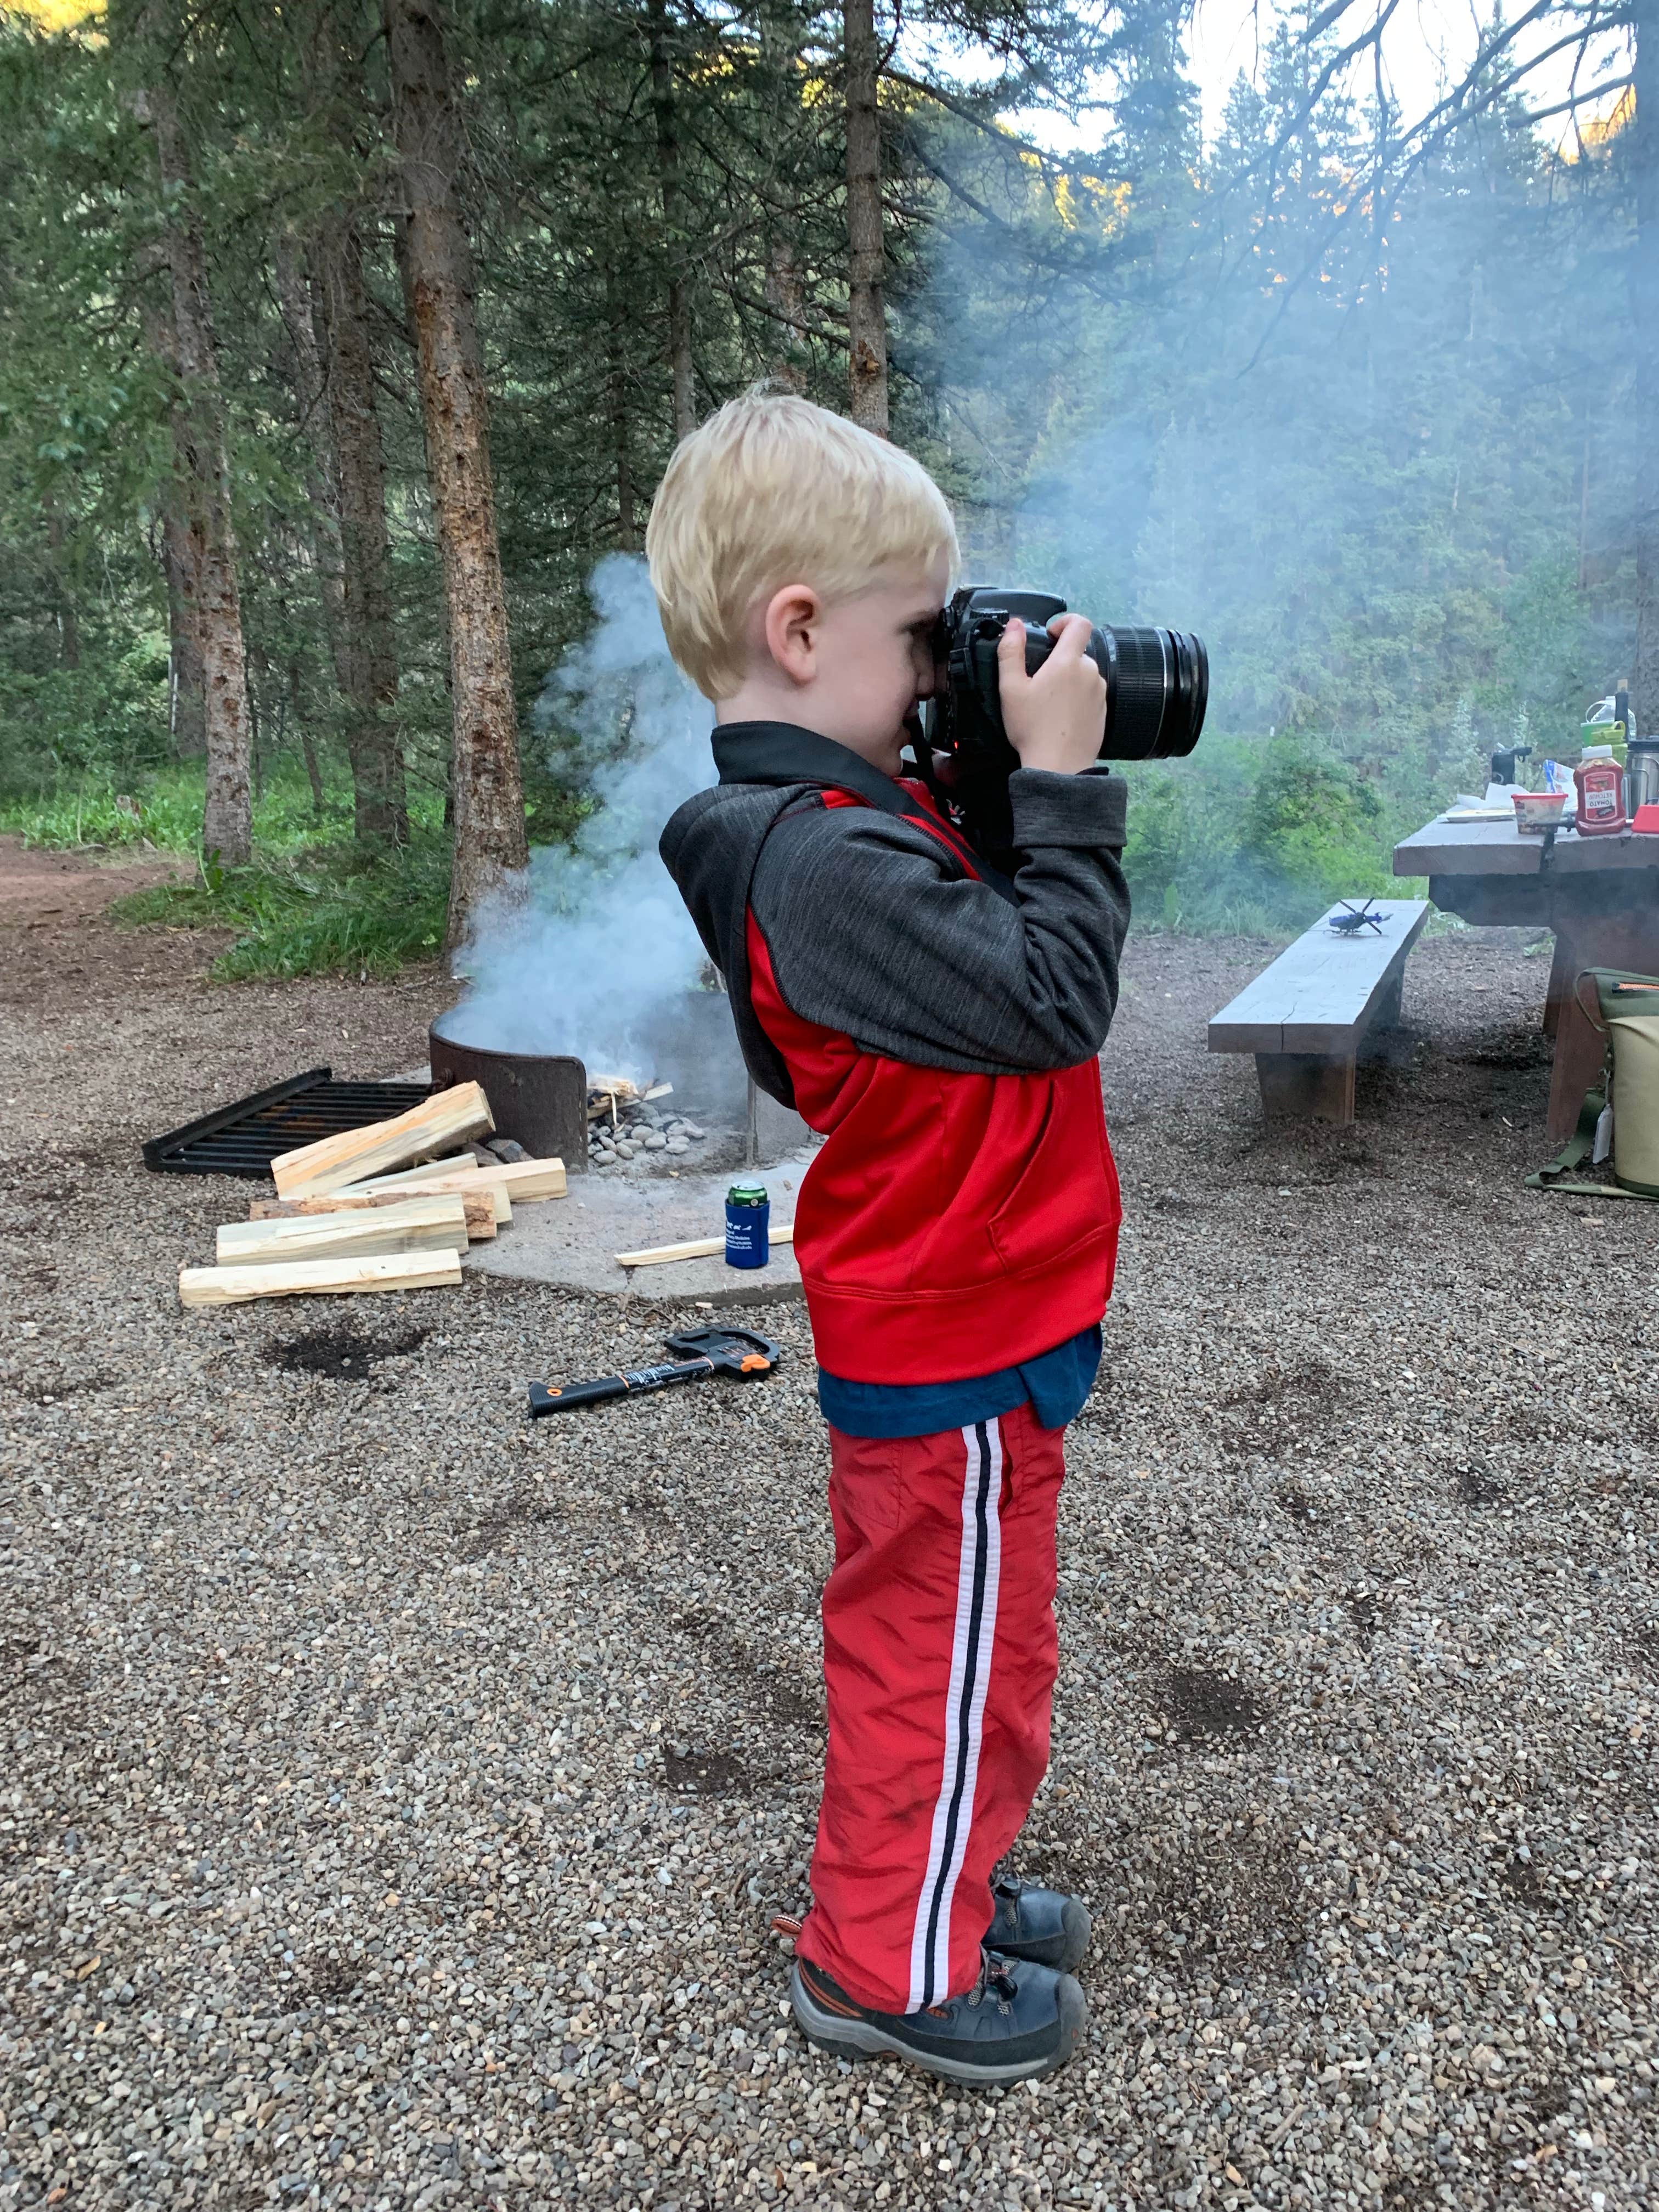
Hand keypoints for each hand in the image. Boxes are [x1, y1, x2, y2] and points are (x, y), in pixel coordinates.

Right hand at [997, 613, 1106, 774]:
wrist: (1059, 767)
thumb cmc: (1032, 728)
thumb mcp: (1011, 689)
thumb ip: (1010, 652)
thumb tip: (1014, 625)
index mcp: (1068, 662)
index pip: (1080, 623)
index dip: (1065, 621)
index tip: (1051, 635)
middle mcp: (1090, 673)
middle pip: (1078, 652)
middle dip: (1060, 659)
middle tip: (1039, 681)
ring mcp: (1099, 693)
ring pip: (1084, 674)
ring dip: (1069, 680)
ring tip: (1049, 702)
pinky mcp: (1103, 711)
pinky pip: (1090, 694)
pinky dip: (1077, 698)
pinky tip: (1061, 716)